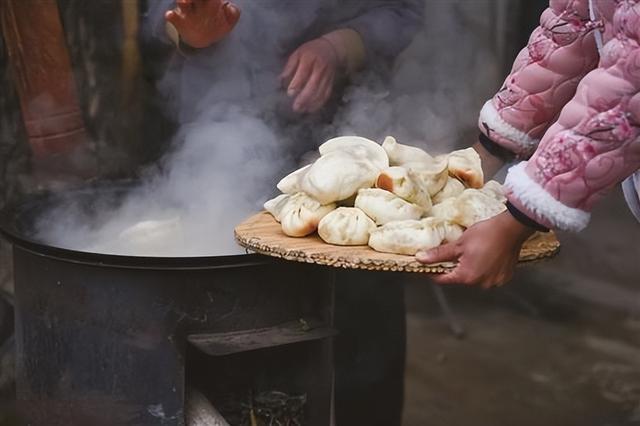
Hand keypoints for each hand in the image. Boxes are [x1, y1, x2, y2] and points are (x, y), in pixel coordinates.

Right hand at [165, 0, 239, 48]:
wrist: (203, 38)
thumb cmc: (217, 24)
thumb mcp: (229, 20)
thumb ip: (233, 13)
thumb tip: (230, 8)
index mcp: (210, 0)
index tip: (216, 1)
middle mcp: (197, 3)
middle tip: (191, 0)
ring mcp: (187, 12)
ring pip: (182, 1)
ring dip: (182, 0)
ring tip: (184, 2)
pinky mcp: (179, 21)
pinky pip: (172, 16)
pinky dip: (170, 15)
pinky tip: (170, 15)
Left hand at [280, 38, 340, 112]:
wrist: (331, 49)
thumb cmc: (310, 51)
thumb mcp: (298, 53)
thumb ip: (289, 66)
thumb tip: (280, 80)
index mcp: (309, 59)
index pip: (303, 73)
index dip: (296, 84)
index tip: (290, 93)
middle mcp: (319, 69)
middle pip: (313, 85)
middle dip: (304, 98)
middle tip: (295, 107)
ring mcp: (326, 77)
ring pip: (320, 92)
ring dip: (311, 103)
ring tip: (302, 110)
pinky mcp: (330, 83)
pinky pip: (326, 95)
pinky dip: (319, 104)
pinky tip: (311, 109)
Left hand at [416, 212, 535, 287]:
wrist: (511, 228)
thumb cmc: (486, 234)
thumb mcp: (458, 244)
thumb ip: (439, 254)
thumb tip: (421, 259)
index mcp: (467, 277)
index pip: (443, 280)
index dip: (433, 272)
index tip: (429, 266)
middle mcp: (481, 284)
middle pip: (459, 279)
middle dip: (454, 268)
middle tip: (455, 254)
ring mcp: (494, 282)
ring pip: (474, 278)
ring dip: (470, 269)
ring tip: (472, 254)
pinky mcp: (504, 277)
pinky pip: (488, 277)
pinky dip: (484, 270)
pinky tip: (484, 257)